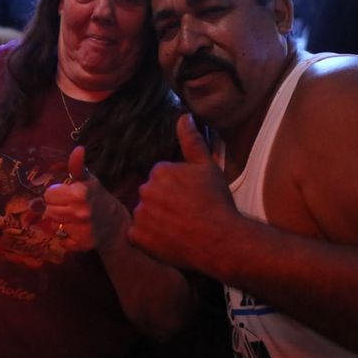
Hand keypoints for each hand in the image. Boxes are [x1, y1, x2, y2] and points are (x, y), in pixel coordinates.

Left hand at [43, 146, 129, 252]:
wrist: (116, 224)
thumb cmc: (98, 198)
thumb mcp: (89, 180)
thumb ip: (77, 166)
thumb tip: (78, 148)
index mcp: (80, 193)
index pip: (48, 195)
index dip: (56, 194)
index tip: (66, 195)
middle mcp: (80, 212)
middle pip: (48, 210)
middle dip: (56, 208)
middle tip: (69, 207)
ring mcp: (81, 230)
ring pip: (53, 225)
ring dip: (60, 222)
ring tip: (73, 218)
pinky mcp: (81, 245)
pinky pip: (61, 240)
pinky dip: (66, 237)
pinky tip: (76, 230)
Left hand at [129, 114, 237, 270]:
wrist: (220, 239)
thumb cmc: (216, 202)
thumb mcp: (208, 167)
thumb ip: (192, 141)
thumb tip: (183, 116)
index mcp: (160, 171)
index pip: (160, 177)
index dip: (175, 189)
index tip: (188, 198)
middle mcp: (145, 190)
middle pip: (149, 195)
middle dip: (162, 203)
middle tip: (184, 214)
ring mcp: (140, 214)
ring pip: (143, 215)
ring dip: (154, 221)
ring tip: (177, 228)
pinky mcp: (137, 237)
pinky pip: (137, 236)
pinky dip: (148, 239)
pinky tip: (167, 240)